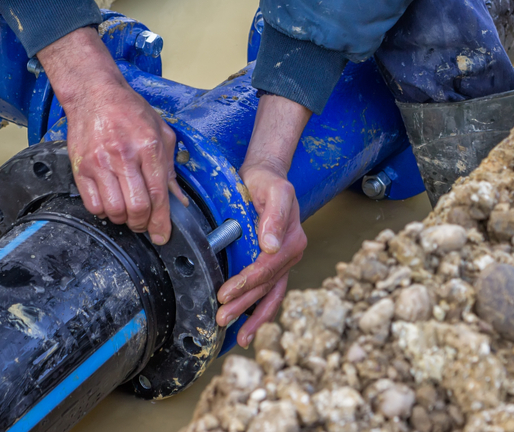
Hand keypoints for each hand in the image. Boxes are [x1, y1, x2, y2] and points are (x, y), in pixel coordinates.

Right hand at [37, 28, 184, 243]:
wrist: (94, 94)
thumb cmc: (129, 111)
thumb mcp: (160, 132)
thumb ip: (170, 167)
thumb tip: (179, 200)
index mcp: (148, 146)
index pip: (158, 194)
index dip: (161, 221)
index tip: (162, 235)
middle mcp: (124, 156)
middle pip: (137, 207)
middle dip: (143, 224)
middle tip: (144, 224)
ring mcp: (99, 163)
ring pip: (114, 210)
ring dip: (123, 220)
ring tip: (127, 212)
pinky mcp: (80, 168)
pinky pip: (92, 205)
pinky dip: (103, 212)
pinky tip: (109, 203)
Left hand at [215, 94, 311, 347]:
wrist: (266, 176)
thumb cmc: (267, 182)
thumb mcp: (274, 190)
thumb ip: (275, 216)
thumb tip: (271, 246)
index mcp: (292, 241)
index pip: (267, 269)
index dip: (246, 284)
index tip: (225, 294)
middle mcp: (291, 254)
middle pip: (267, 287)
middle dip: (244, 306)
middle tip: (222, 318)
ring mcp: (284, 262)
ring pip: (270, 295)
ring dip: (254, 317)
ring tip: (239, 337)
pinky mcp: (274, 264)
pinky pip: (270, 292)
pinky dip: (260, 311)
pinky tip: (247, 326)